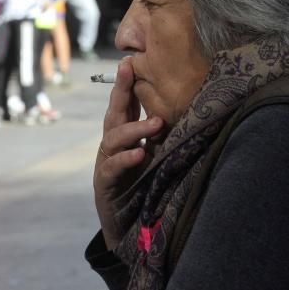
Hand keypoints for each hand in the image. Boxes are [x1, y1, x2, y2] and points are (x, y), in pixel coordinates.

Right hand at [94, 58, 162, 249]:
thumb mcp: (155, 159)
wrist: (129, 227)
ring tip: (155, 123)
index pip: (124, 106)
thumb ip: (160, 139)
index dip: (125, 84)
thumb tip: (183, 113)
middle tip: (130, 69)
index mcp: (124, 138)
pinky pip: (112, 167)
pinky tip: (140, 154)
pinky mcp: (105, 183)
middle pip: (113, 113)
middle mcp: (112, 147)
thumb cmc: (143, 190)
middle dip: (120, 91)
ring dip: (134, 128)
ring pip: (113, 138)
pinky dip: (126, 159)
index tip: (130, 61)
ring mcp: (106, 164)